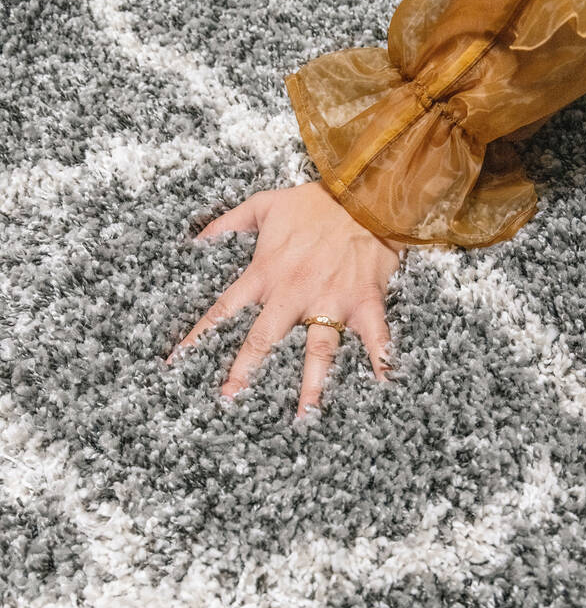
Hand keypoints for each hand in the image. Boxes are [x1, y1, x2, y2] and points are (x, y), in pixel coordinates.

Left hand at [165, 181, 404, 417]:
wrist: (364, 191)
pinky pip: (376, 337)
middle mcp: (294, 293)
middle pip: (264, 339)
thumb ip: (229, 222)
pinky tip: (384, 385)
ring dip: (312, 384)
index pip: (224, 310)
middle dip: (244, 371)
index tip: (178, 364)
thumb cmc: (315, 201)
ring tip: (304, 415)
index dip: (199, 337)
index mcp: (266, 272)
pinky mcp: (365, 302)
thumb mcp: (265, 204)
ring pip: (319, 349)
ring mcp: (331, 300)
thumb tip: (197, 239)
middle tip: (229, 400)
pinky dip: (382, 360)